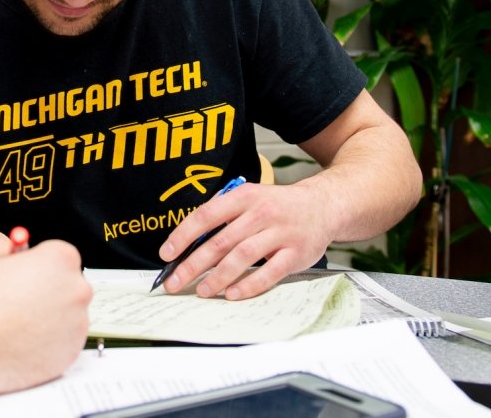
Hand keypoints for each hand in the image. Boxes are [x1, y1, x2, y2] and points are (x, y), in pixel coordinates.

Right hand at [0, 238, 91, 394]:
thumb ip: (4, 246)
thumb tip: (10, 248)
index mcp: (59, 259)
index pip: (61, 256)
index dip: (39, 266)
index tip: (26, 276)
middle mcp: (76, 290)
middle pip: (68, 285)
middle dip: (47, 291)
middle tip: (18, 301)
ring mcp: (77, 325)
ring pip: (66, 316)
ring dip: (48, 318)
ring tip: (15, 324)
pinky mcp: (71, 353)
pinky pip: (63, 343)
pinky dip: (47, 343)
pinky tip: (20, 341)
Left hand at [157, 181, 330, 300]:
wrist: (324, 205)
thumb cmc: (279, 206)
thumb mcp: (250, 199)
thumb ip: (223, 215)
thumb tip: (189, 244)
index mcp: (245, 196)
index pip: (207, 215)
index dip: (183, 236)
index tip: (166, 254)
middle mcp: (262, 213)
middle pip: (221, 240)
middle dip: (193, 264)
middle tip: (174, 282)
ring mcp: (281, 233)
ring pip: (243, 256)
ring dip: (218, 276)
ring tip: (201, 290)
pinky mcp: (296, 253)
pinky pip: (270, 272)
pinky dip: (249, 285)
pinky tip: (232, 294)